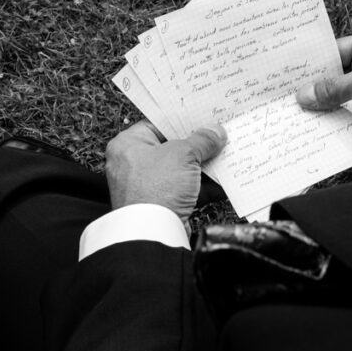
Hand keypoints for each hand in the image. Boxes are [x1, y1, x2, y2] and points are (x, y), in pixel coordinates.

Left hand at [105, 120, 226, 218]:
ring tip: (223, 157)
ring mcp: (146, 186)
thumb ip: (201, 140)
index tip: (203, 118)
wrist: (153, 232)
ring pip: (180, 170)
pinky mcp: (160, 204)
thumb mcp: (183, 154)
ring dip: (202, 166)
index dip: (183, 121)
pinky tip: (221, 181)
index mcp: (128, 144)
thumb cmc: (154, 190)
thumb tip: (213, 132)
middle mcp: (133, 164)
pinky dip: (202, 186)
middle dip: (197, 145)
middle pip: (171, 147)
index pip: (158, 124)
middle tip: (217, 137)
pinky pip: (184, 189)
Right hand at [296, 32, 351, 147]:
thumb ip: (333, 88)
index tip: (294, 71)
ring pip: (344, 97)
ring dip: (327, 106)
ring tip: (300, 112)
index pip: (338, 50)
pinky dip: (339, 120)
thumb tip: (306, 93)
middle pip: (338, 76)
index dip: (317, 61)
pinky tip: (320, 125)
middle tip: (291, 94)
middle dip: (318, 86)